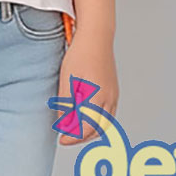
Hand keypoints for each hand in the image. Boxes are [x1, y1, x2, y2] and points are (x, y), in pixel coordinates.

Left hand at [56, 31, 117, 146]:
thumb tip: (64, 122)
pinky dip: (98, 120)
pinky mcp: (114, 89)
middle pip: (98, 129)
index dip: (73, 137)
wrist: (96, 36)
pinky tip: (86, 115)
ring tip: (75, 128)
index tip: (62, 140)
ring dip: (91, 129)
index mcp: (97, 97)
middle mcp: (109, 99)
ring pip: (105, 122)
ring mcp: (113, 94)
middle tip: (67, 136)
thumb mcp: (67, 79)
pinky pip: (108, 112)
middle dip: (82, 137)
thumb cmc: (81, 54)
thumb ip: (66, 103)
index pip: (86, 128)